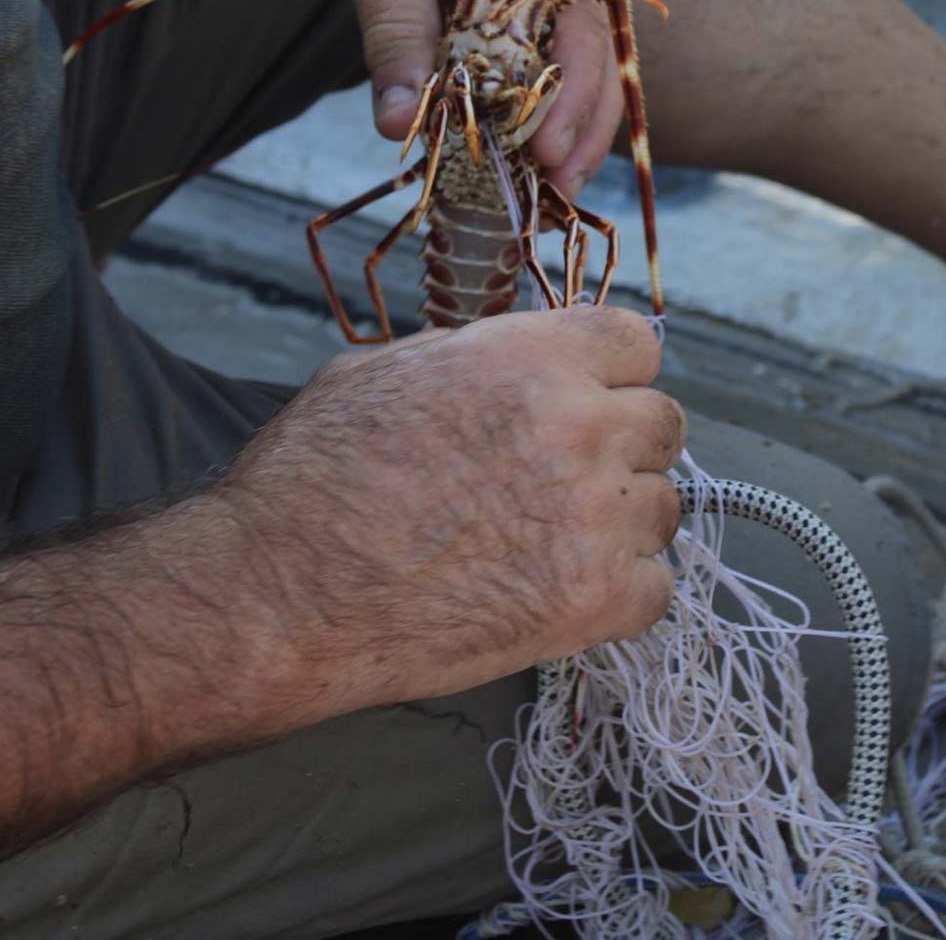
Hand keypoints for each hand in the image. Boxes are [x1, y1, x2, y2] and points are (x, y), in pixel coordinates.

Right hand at [221, 307, 682, 721]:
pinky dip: (622, 595)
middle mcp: (579, 425)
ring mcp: (594, 517)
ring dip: (624, 522)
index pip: (639, 342)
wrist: (280, 592)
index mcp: (531, 357)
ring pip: (665, 509)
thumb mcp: (381, 371)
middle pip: (664, 424)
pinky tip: (566, 592)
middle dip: (624, 445)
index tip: (592, 395)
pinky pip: (657, 590)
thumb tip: (506, 365)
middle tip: (570, 475)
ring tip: (556, 541)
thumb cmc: (311, 476)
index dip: (614, 370)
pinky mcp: (592, 604)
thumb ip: (470, 360)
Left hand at [259, 0, 622, 194]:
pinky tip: (510, 165)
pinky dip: (511, 115)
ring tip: (549, 194)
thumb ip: (394, 32)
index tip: (548, 142)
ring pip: (561, 60)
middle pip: (588, 39)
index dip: (575, 76)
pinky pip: (511, 68)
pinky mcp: (483, 11)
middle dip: (583, 116)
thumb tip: (403, 124)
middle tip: (560, 186)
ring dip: (559, 125)